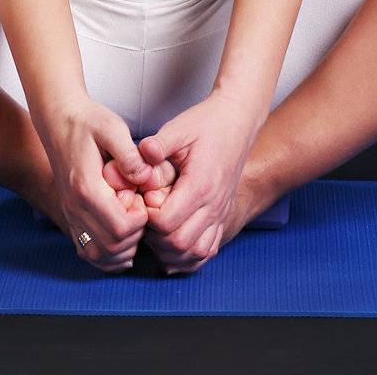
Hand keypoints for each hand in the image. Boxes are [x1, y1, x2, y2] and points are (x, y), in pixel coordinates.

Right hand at [39, 95, 156, 272]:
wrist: (58, 119)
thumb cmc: (87, 122)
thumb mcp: (112, 127)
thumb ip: (130, 155)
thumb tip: (145, 178)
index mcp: (87, 188)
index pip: (121, 229)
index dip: (141, 219)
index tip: (143, 196)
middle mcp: (75, 208)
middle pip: (113, 247)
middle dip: (136, 234)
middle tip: (139, 206)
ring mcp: (70, 215)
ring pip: (99, 257)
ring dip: (123, 248)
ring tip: (132, 220)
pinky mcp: (71, 218)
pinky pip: (89, 252)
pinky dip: (109, 254)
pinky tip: (122, 237)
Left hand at [135, 90, 260, 273]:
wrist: (238, 121)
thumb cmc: (207, 123)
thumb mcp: (180, 127)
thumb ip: (158, 144)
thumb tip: (139, 155)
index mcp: (200, 185)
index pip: (166, 223)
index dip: (147, 215)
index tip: (142, 197)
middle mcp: (214, 206)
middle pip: (179, 244)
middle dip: (154, 235)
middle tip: (145, 213)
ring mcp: (221, 214)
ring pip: (195, 253)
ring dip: (170, 249)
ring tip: (156, 228)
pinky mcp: (223, 217)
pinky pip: (207, 251)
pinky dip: (189, 255)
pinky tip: (174, 243)